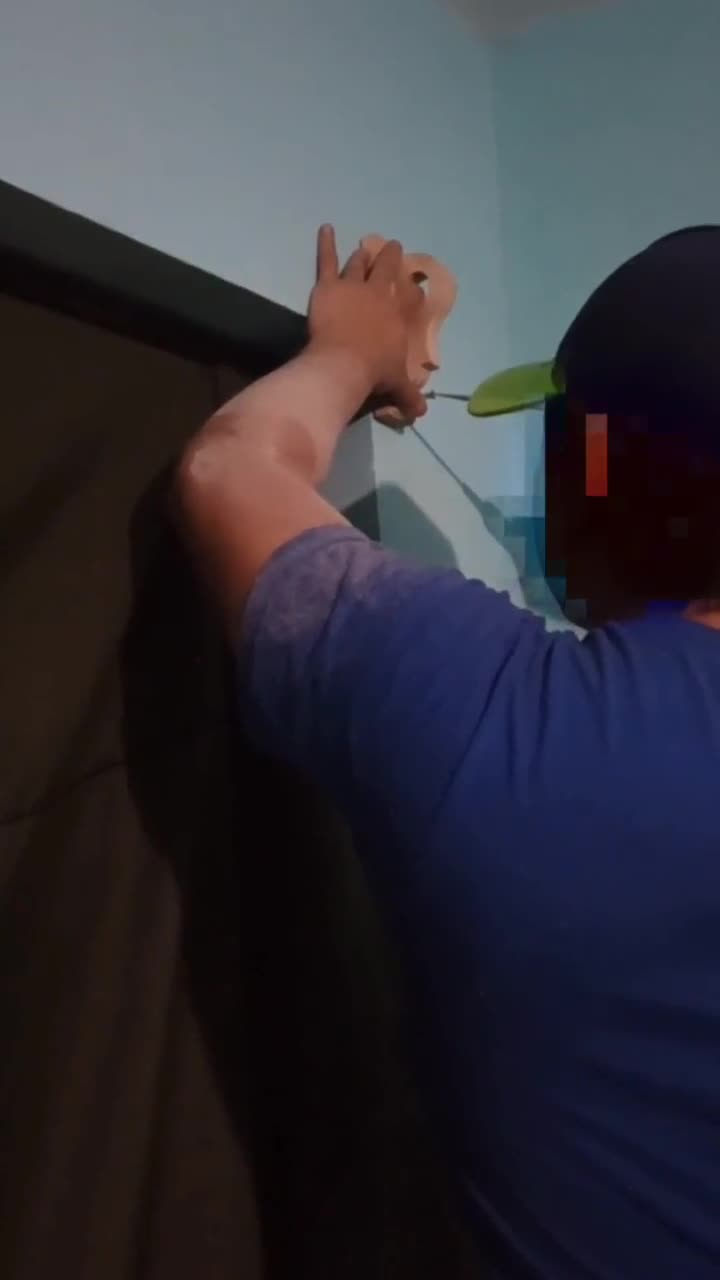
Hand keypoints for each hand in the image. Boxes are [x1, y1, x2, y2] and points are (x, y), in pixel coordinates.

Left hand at [309, 225, 427, 422]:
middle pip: (387, 271)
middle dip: (390, 258)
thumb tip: (421, 415)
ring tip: (364, 248)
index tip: (410, 280)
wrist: (344, 365)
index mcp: (398, 317)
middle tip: (392, 248)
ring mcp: (354, 287)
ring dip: (362, 256)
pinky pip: (327, 260)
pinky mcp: (329, 286)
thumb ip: (408, 397)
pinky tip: (326, 228)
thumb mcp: (397, 387)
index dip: (408, 287)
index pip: (406, 297)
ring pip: (359, 265)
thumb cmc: (374, 375)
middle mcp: (380, 296)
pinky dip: (326, 243)